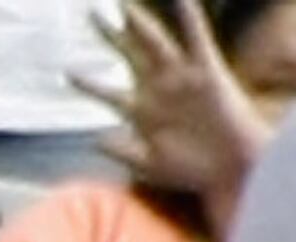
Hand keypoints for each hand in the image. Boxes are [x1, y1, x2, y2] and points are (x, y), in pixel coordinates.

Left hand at [90, 0, 265, 208]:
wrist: (228, 170)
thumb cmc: (189, 171)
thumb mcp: (149, 165)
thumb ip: (122, 151)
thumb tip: (96, 139)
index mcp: (142, 111)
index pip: (108, 91)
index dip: (87, 82)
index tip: (67, 71)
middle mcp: (158, 88)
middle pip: (129, 54)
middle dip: (110, 34)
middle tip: (91, 12)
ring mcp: (181, 77)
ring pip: (156, 42)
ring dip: (140, 22)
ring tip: (123, 4)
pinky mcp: (206, 71)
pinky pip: (197, 39)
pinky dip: (190, 18)